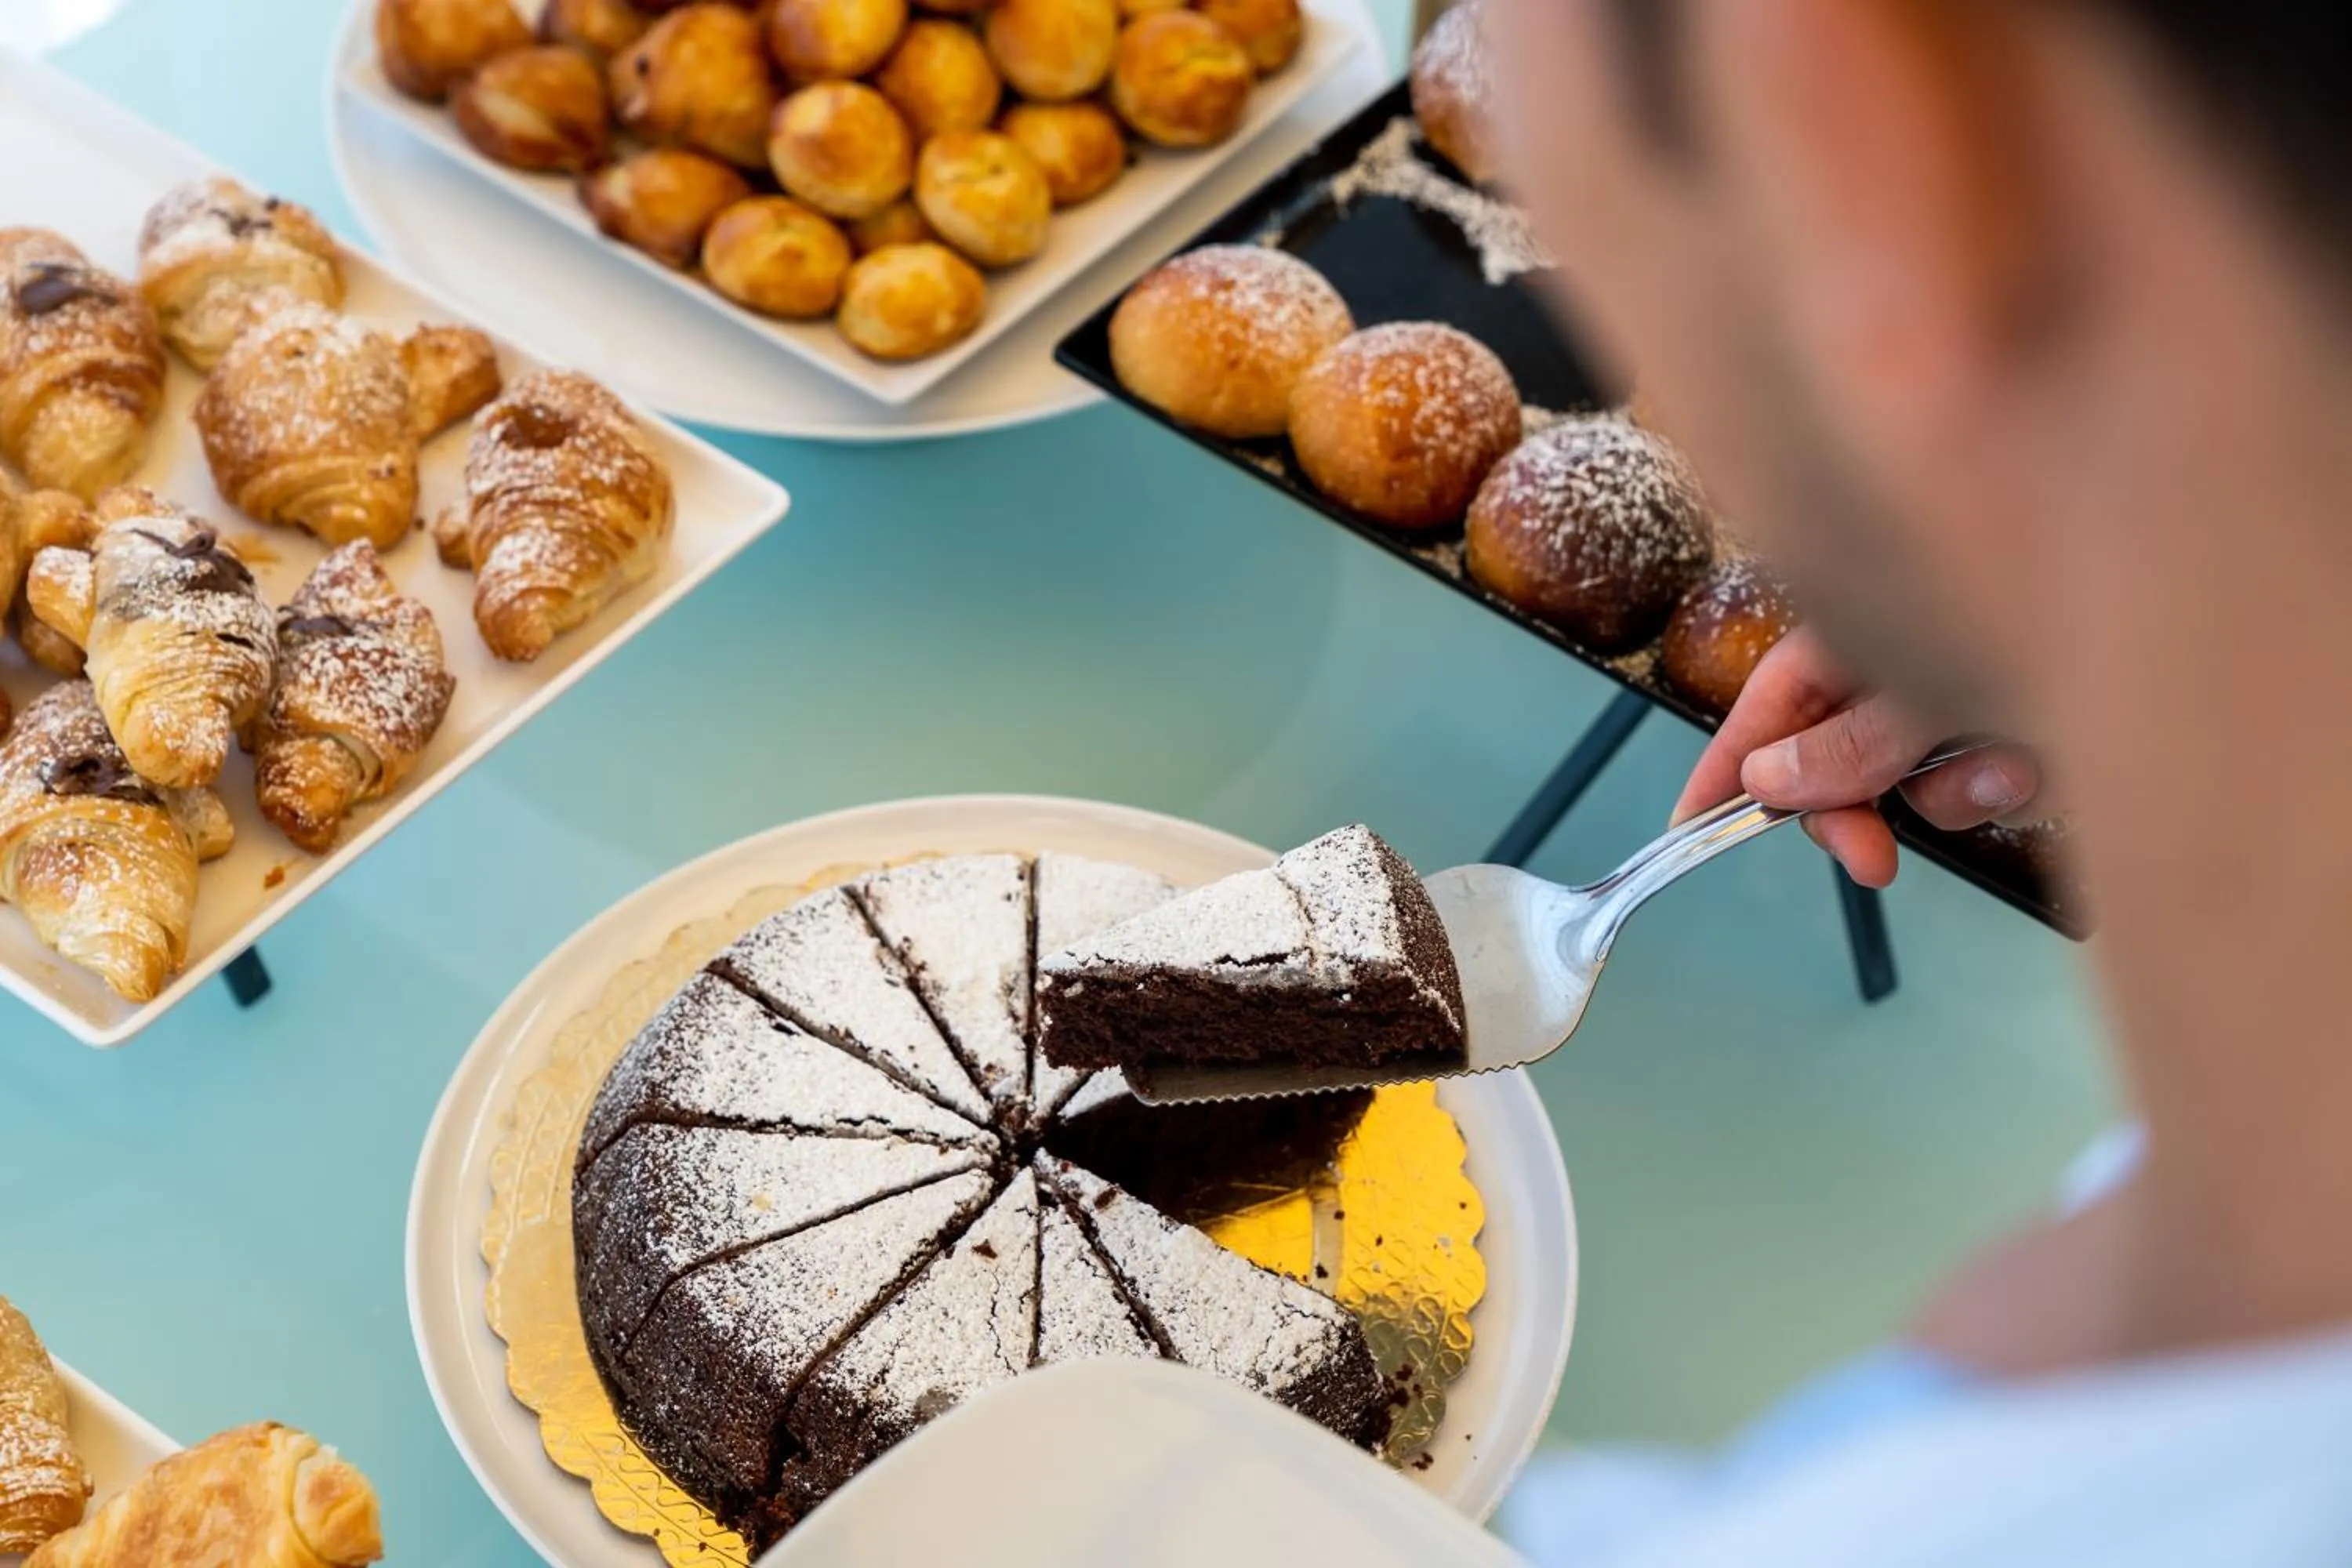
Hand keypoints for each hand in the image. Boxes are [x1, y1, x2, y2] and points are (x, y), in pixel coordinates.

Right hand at [1670, 629, 2046, 887]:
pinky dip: (2004, 783)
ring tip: (2006, 768)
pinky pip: (1978, 782)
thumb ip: (1846, 744)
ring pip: (1914, 781)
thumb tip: (1767, 783)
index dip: (1722, 771)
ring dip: (1954, 793)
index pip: (1762, 707)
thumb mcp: (1927, 688)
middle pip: (1833, 758)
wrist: (2163, 613)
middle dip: (1857, 808)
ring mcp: (1954, 691)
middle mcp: (1896, 659)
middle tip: (1872, 861)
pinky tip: (2039, 758)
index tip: (1689, 831)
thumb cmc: (2039, 613)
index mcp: (1852, 627)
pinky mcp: (2010, 721)